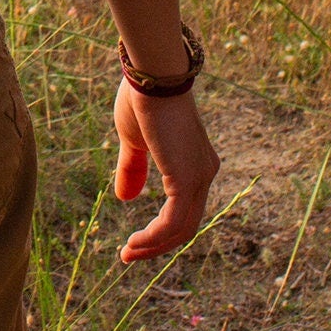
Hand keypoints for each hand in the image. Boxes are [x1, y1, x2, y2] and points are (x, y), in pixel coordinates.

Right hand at [113, 77, 218, 262]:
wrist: (152, 76)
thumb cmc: (143, 100)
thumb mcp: (134, 141)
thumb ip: (133, 169)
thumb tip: (125, 198)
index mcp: (195, 162)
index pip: (184, 207)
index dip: (160, 228)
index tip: (135, 240)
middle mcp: (205, 172)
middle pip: (186, 224)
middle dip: (158, 244)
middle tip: (129, 254)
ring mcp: (199, 176)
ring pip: (182, 228)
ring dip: (153, 246)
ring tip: (128, 253)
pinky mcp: (187, 179)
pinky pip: (173, 222)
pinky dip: (154, 237)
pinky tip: (134, 243)